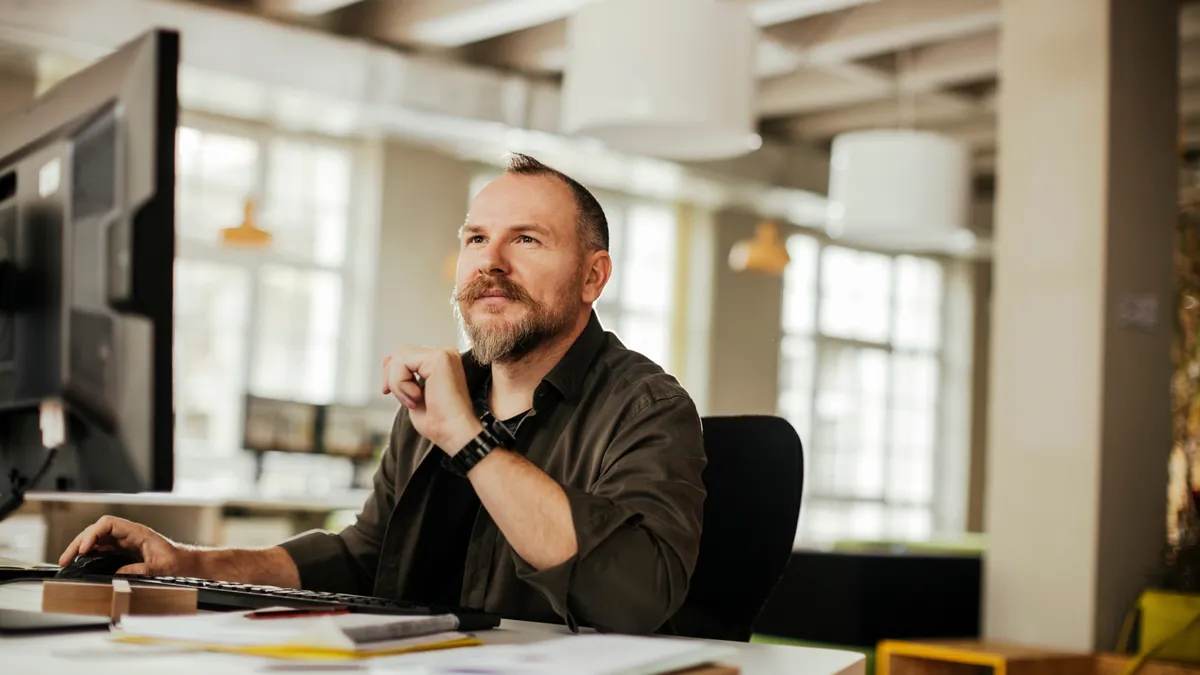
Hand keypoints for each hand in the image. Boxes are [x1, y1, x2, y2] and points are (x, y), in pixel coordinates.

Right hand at [58, 515, 197, 575]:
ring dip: (81, 547)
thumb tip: (116, 574)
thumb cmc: (177, 562)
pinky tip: (80, 561)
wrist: (186, 564)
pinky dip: (88, 553)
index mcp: (138, 532)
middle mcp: (129, 534)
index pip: (109, 524)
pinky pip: (101, 547)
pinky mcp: (123, 550)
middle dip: (80, 541)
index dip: (94, 533)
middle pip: (98, 530)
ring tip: (67, 560)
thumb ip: (140, 570)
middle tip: (66, 558)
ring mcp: (125, 541)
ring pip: (97, 538)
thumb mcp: (160, 568)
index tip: (85, 548)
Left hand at [383, 346, 481, 453]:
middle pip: (401, 352)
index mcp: (441, 362)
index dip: (392, 373)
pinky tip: (417, 397)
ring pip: (400, 356)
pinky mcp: (440, 358)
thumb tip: (387, 360)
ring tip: (414, 401)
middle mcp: (445, 354)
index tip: (388, 392)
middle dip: (392, 377)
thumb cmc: (439, 421)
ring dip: (398, 383)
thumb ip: (403, 375)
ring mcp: (444, 354)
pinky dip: (401, 383)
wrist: (454, 433)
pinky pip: (403, 362)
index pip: (406, 355)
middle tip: (405, 400)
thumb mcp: (411, 393)